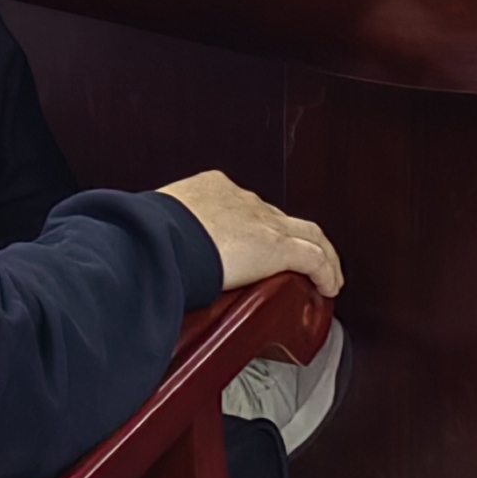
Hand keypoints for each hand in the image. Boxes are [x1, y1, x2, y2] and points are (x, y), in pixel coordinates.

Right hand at [158, 171, 343, 296]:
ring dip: (319, 254)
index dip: (257, 226)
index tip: (253, 245)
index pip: (245, 207)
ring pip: (307, 233)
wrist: (159, 238)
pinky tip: (329, 287)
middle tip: (298, 261)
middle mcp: (243, 201)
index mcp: (211, 190)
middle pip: (280, 218)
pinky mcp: (276, 247)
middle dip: (290, 238)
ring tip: (325, 275)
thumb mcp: (155, 231)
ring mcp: (262, 222)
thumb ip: (164, 242)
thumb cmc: (147, 235)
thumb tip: (149, 264)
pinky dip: (326, 271)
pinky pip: (314, 258)